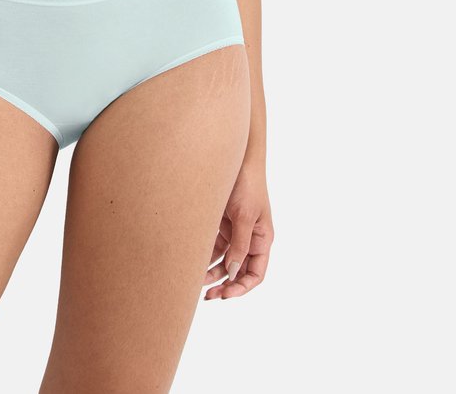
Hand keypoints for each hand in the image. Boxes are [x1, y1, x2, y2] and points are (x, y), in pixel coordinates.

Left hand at [203, 159, 272, 299]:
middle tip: (207, 296)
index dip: (242, 287)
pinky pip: (213, 246)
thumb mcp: (244, 216)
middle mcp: (250, 238)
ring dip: (212, 272)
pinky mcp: (222, 223)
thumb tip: (233, 273)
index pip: (256, 273)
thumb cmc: (247, 184)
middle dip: (224, 284)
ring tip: (195, 282)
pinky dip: (205, 256)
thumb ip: (240, 245)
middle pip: (238, 271)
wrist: (235, 158)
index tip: (225, 295)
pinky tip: (193, 262)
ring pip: (224, 261)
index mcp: (262, 239)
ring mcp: (235, 231)